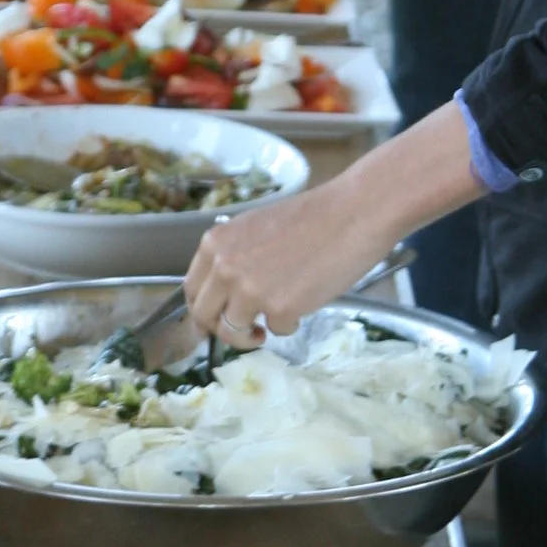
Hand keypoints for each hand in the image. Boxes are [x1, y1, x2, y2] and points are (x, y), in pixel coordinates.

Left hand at [184, 174, 392, 340]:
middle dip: (222, 329)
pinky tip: (306, 301)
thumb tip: (224, 291)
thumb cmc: (313, 217)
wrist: (354, 212)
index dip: (204, 309)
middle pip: (204, 316)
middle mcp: (225, 268)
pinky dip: (290, 323)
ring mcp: (250, 290)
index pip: (192, 289)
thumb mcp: (256, 229)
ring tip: (275, 320)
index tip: (216, 318)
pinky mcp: (280, 309)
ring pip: (234, 331)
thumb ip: (234, 257)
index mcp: (215, 243)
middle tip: (244, 330)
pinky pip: (277, 330)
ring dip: (251, 334)